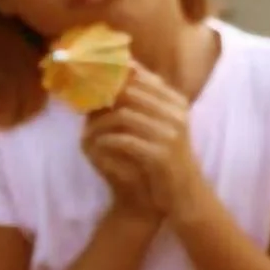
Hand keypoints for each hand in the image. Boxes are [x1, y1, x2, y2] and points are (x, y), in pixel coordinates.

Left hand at [82, 66, 203, 221]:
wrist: (183, 192)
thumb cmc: (167, 155)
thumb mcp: (162, 124)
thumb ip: (145, 102)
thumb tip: (119, 78)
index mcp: (177, 102)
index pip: (144, 78)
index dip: (117, 76)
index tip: (95, 80)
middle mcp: (176, 114)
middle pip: (132, 92)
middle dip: (105, 97)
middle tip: (87, 104)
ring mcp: (170, 134)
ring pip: (125, 115)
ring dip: (102, 121)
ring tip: (89, 126)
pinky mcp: (160, 155)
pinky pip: (126, 141)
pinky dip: (108, 141)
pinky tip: (98, 144)